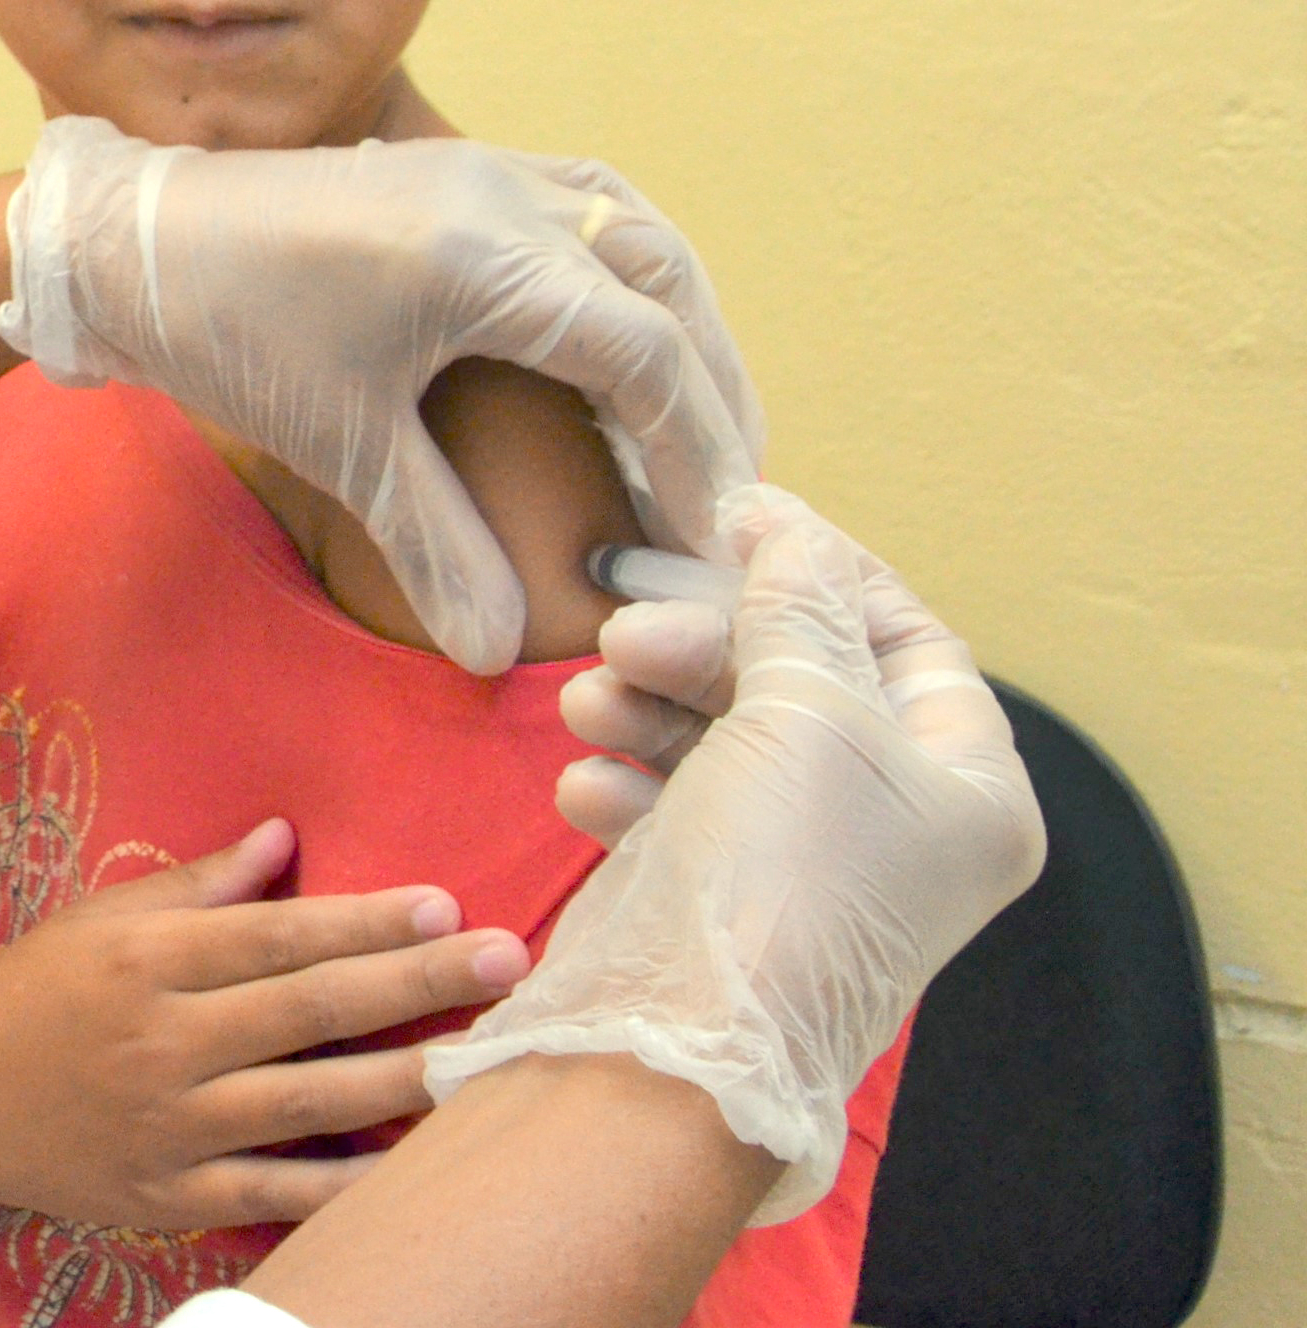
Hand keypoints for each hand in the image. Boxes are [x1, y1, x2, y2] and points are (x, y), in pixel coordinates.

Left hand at [0, 118, 765, 671]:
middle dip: (711, 391)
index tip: (714, 540)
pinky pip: (587, 203)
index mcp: (488, 254)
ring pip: (638, 232)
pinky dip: (629, 273)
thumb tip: (500, 654)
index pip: (648, 354)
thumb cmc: (225, 331)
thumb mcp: (341, 445)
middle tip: (730, 493)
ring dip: (681, 324)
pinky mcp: (456, 166)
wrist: (125, 241)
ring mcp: (484, 165)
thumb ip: (435, 546)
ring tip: (697, 422)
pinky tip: (629, 338)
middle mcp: (506, 190)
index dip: (697, 453)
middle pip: (668, 285)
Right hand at [0, 820, 531, 1233]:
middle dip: (415, 984)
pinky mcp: (170, 1197)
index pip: (277, 935)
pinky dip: (344, 1185)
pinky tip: (413, 1168)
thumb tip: (287, 837)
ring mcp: (170, 1126)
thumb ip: (199, 883)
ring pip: (309, 1103)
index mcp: (148, 958)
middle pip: (309, 1011)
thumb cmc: (36, 989)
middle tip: (508, 961)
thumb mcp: (103, 918)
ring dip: (406, 1080)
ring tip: (488, 1060)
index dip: (364, 921)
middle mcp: (163, 1039)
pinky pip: (276, 1193)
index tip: (446, 902)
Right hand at [425, 488, 1044, 1224]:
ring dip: (650, 706)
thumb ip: (799, 609)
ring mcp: (808, 862)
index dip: (825, 569)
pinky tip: (589, 787)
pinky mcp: (725, 893)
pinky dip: (631, 782)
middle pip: (803, 681)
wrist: (683, 1043)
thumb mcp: (807, 712)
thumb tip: (795, 538)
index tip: (734, 514)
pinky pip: (680, 805)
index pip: (910, 639)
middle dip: (706, 646)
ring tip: (587, 703)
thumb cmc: (783, 871)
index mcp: (970, 789)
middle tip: (626, 628)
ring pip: (727, 737)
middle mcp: (901, 825)